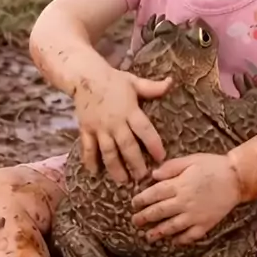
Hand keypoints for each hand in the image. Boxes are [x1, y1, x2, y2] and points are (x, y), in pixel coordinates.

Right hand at [73, 67, 170, 182]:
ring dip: (115, 167)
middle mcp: (115, 122)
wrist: (85, 76)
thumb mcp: (134, 82)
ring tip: (123, 180)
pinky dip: (90, 160)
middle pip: (126, 146)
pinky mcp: (86, 129)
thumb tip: (171, 82)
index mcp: (130, 110)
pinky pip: (87, 147)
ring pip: (108, 151)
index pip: (144, 130)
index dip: (153, 144)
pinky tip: (94, 173)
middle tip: (143, 177)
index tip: (161, 157)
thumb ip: (152, 87)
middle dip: (135, 163)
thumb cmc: (113, 80)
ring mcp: (99, 127)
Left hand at [131, 153, 239, 243]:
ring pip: (172, 227)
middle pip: (159, 212)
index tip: (133, 204)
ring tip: (148, 237)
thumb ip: (171, 167)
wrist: (237, 178)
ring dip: (158, 233)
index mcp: (180, 185)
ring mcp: (195, 216)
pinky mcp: (206, 224)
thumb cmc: (213, 166)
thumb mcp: (191, 160)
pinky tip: (173, 241)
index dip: (141, 200)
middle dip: (144, 218)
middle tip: (135, 221)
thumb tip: (153, 175)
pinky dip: (180, 240)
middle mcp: (185, 202)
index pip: (155, 194)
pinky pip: (190, 236)